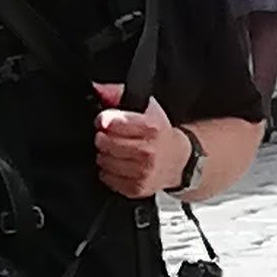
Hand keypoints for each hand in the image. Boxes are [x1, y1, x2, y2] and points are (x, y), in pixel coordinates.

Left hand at [92, 84, 194, 199]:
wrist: (180, 160)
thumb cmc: (160, 133)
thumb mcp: (146, 107)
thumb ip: (118, 94)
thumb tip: (97, 88)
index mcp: (151, 128)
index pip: (111, 123)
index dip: (103, 120)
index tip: (105, 121)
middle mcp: (148, 151)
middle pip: (104, 142)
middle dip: (103, 137)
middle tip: (110, 137)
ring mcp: (143, 172)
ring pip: (103, 160)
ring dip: (105, 154)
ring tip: (116, 150)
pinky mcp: (137, 188)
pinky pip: (107, 178)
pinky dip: (108, 171)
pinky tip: (119, 164)